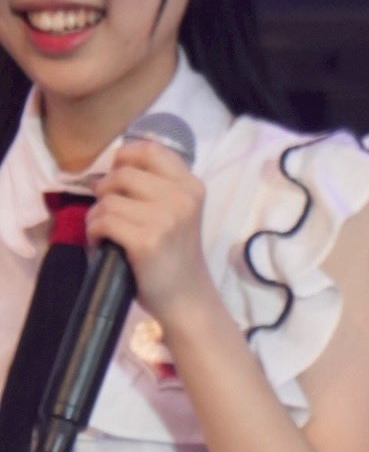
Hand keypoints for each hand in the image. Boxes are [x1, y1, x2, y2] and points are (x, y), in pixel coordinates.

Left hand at [87, 139, 213, 330]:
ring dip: (97, 215)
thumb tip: (108, 170)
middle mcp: (181, 199)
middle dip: (106, 190)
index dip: (125, 156)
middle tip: (108, 212)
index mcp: (191, 187)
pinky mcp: (146, 241)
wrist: (188, 301)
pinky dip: (94, 232)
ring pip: (108, 199)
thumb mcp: (179, 213)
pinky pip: (103, 221)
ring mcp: (164, 220)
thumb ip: (158, 186)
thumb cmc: (176, 258)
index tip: (117, 175)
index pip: (150, 150)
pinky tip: (102, 244)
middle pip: (123, 173)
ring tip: (104, 232)